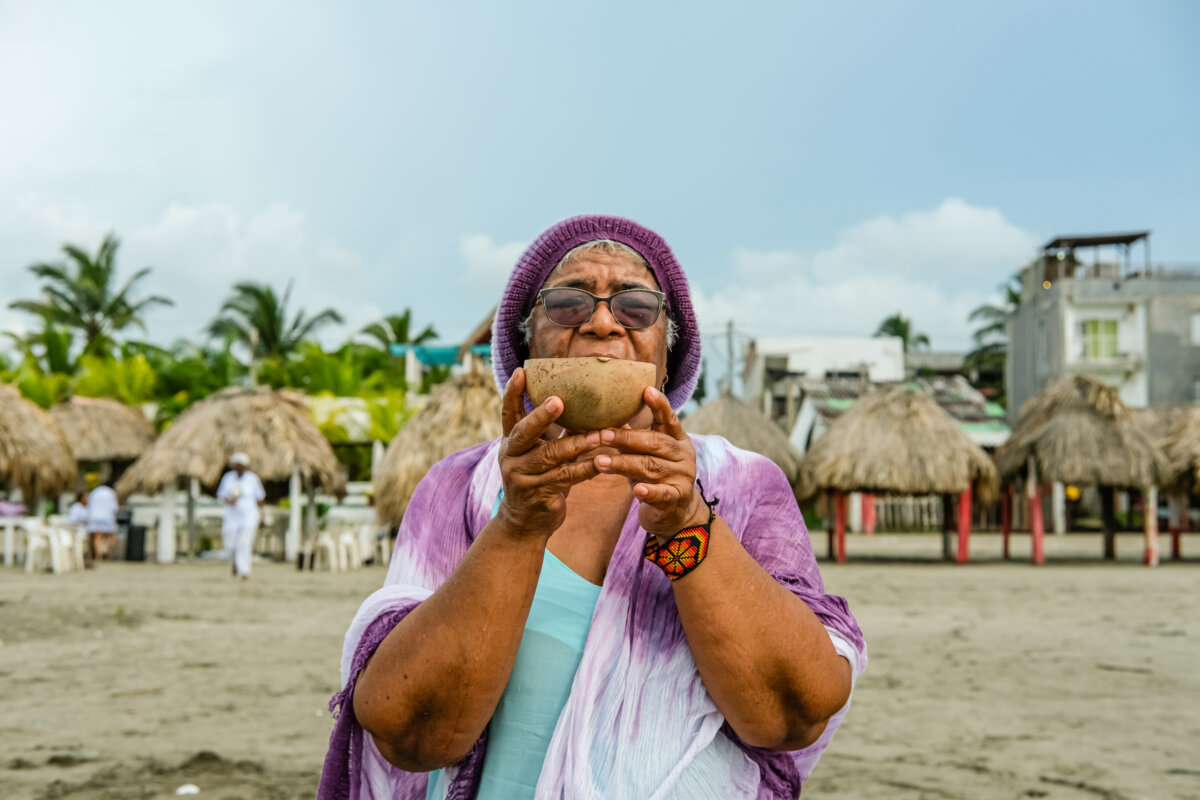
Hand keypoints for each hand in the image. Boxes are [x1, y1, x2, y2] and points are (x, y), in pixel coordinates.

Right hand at [495, 368, 600, 538]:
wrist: (524, 524)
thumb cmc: (538, 480)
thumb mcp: (539, 454)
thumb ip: (553, 433)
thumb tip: (581, 403)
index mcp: (510, 442)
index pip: (508, 414)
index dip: (513, 393)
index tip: (521, 371)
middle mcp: (510, 457)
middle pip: (524, 432)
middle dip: (541, 416)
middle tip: (558, 401)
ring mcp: (521, 477)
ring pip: (550, 456)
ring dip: (577, 444)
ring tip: (599, 435)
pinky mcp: (537, 495)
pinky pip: (565, 478)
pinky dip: (585, 469)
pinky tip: (602, 463)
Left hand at [592, 386, 707, 541]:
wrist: (677, 514)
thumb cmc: (657, 477)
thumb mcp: (647, 455)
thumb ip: (635, 439)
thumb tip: (612, 414)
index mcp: (678, 440)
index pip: (669, 419)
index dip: (659, 405)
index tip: (646, 390)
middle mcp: (683, 455)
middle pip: (655, 442)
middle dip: (627, 438)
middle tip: (602, 434)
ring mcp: (682, 477)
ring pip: (650, 467)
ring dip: (622, 463)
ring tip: (599, 462)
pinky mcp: (677, 498)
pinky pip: (662, 494)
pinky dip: (649, 492)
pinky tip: (636, 490)